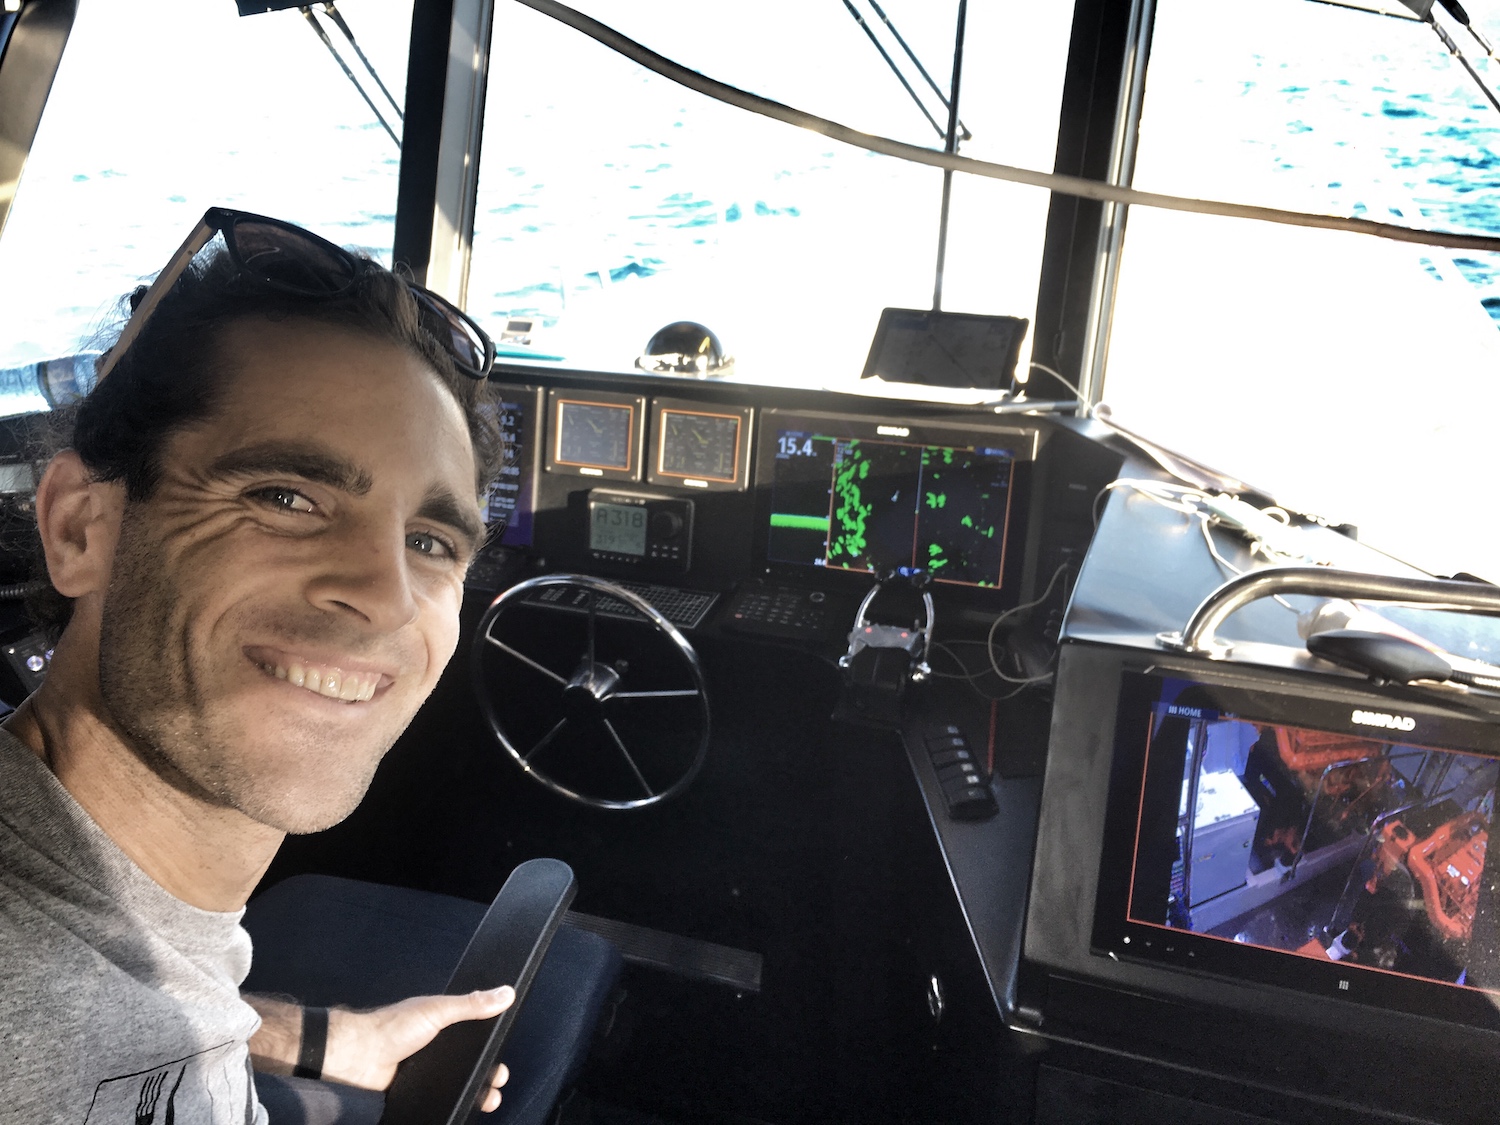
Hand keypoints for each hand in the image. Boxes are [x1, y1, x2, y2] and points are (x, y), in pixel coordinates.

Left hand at [323, 987, 514, 1111]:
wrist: (357, 1056)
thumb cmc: (393, 1026)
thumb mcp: (436, 1010)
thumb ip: (471, 1005)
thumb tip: (506, 993)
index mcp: (442, 1026)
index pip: (474, 1038)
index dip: (490, 1051)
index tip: (503, 1064)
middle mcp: (435, 1049)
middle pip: (468, 1065)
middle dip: (485, 1077)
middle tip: (496, 1086)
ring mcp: (425, 1072)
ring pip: (456, 1084)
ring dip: (472, 1092)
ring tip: (485, 1101)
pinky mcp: (414, 1091)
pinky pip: (439, 1097)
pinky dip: (451, 1100)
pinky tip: (462, 1105)